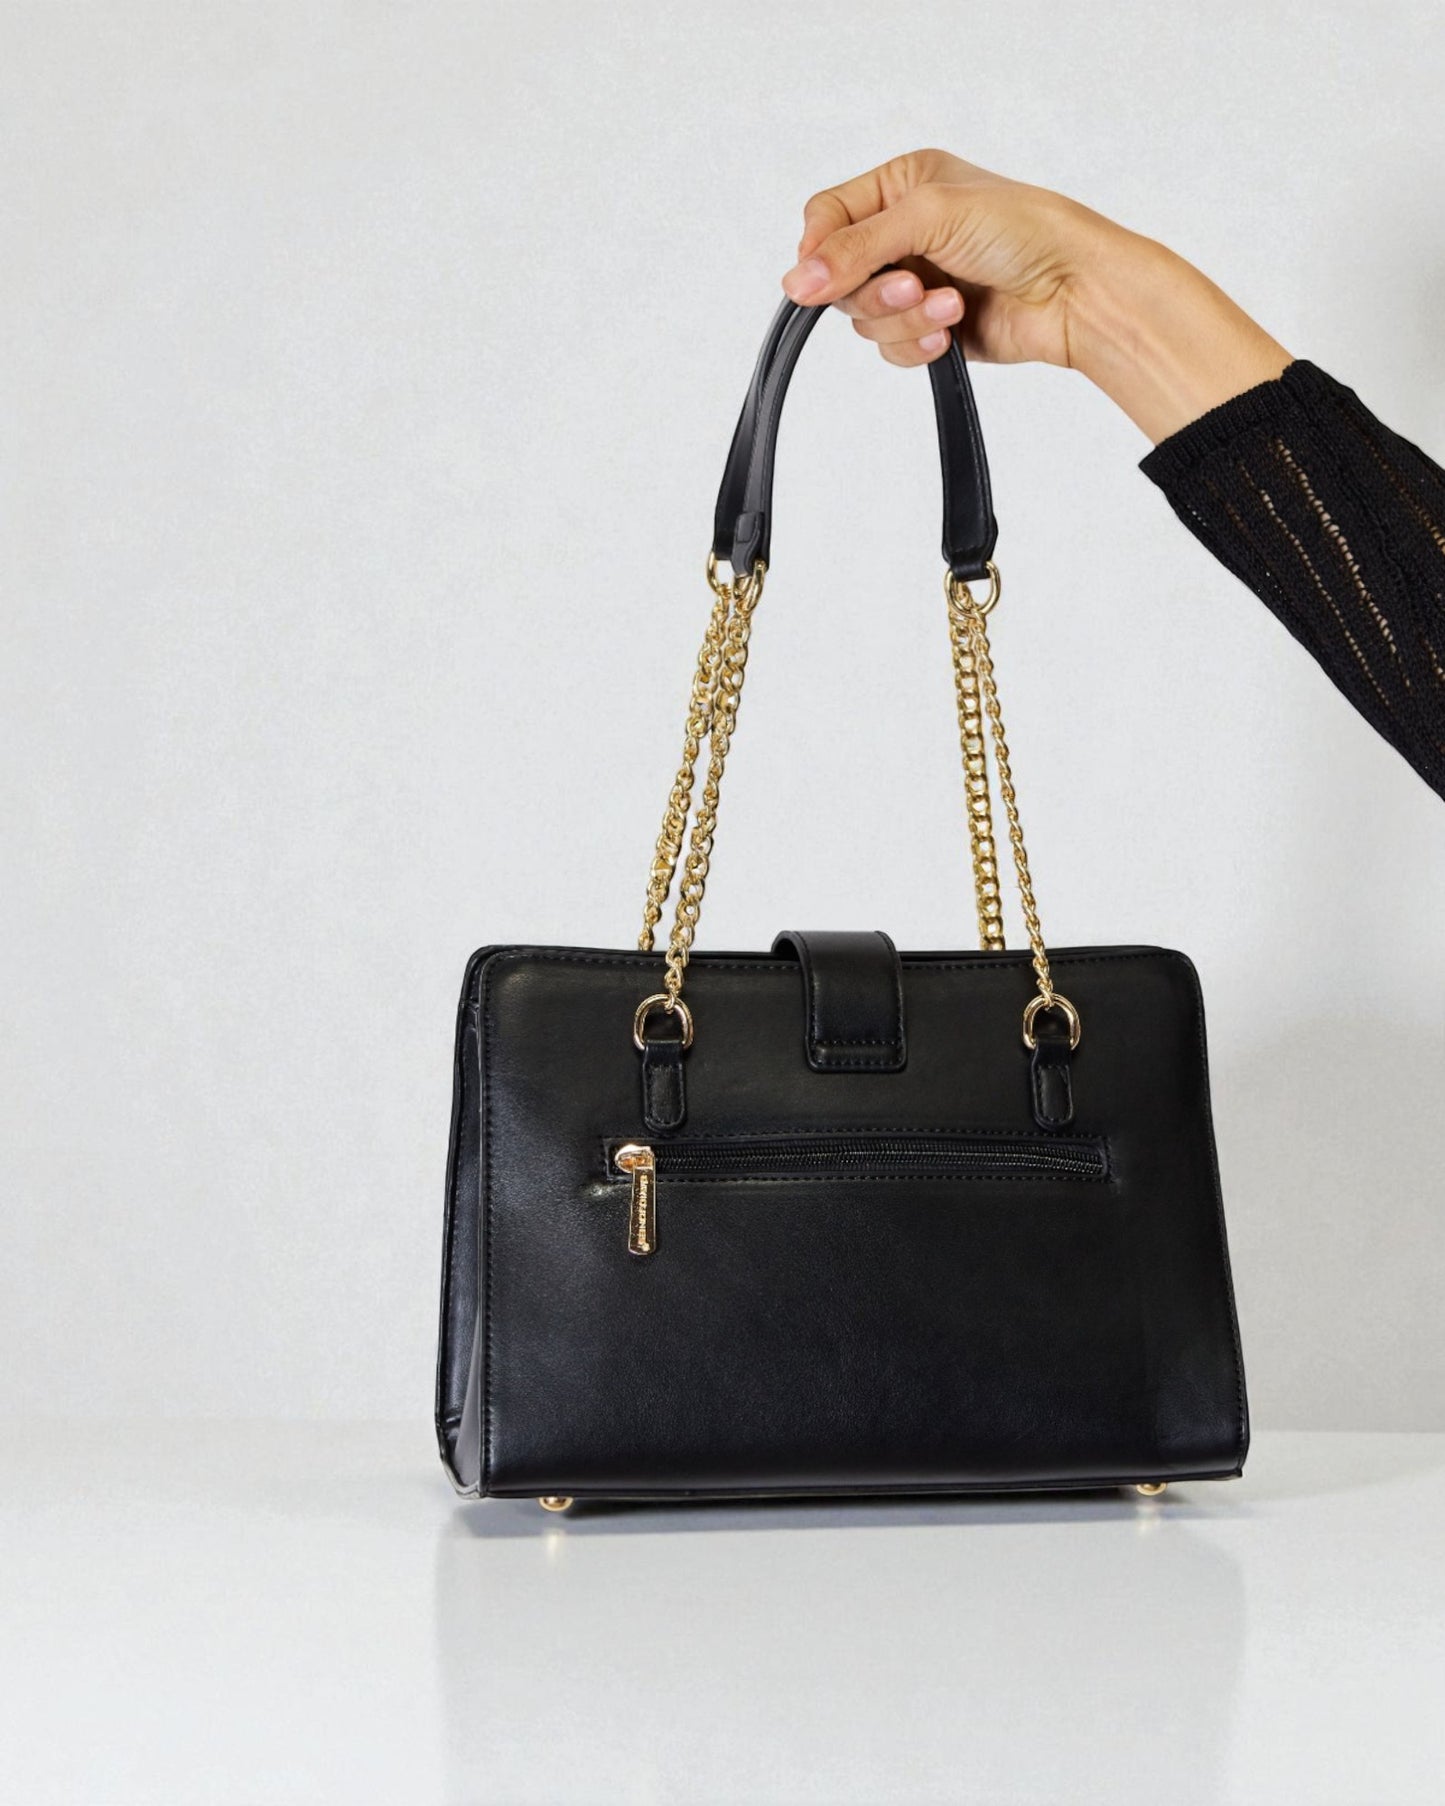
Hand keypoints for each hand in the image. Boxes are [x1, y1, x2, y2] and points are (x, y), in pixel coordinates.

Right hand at [781, 148, 1291, 442]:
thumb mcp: (929, 217)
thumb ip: (856, 247)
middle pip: (840, 277)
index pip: (826, 218)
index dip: (820, 252)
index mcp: (900, 185)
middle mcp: (904, 232)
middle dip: (876, 290)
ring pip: (865, 319)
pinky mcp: (932, 329)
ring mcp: (916, 283)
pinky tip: (953, 331)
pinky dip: (918, 345)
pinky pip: (892, 350)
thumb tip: (797, 283)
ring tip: (950, 305)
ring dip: (905, 319)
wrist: (1075, 290)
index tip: (825, 279)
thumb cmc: (1022, 230)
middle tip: (914, 284)